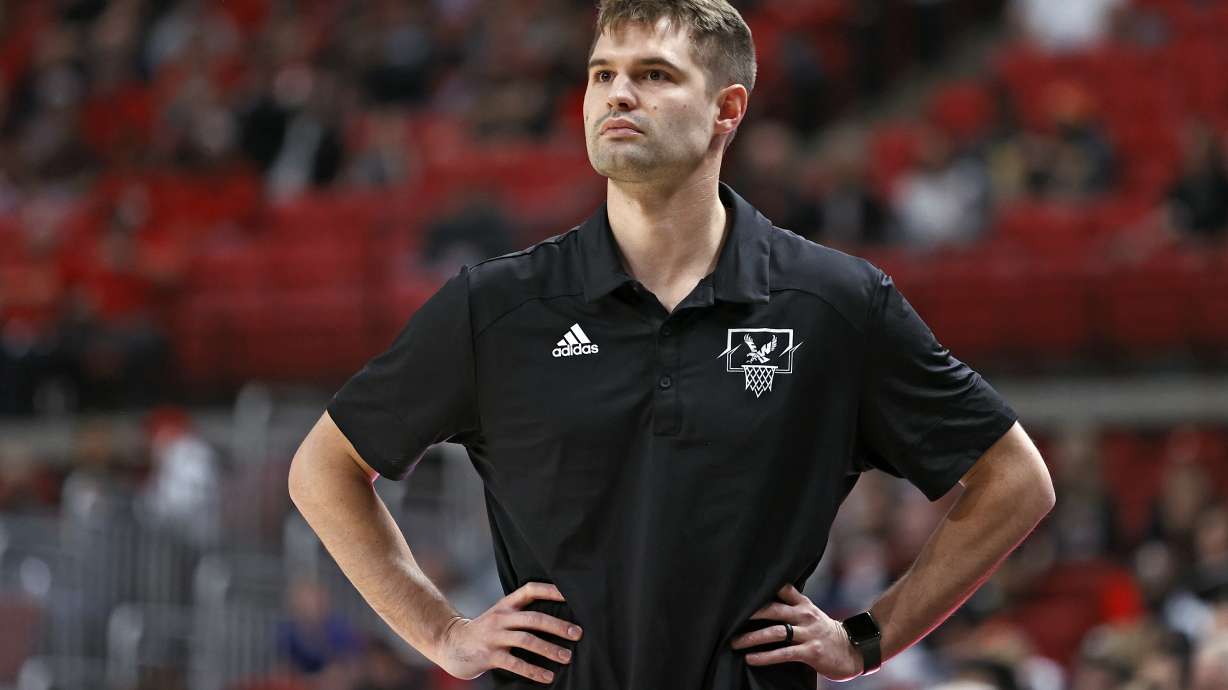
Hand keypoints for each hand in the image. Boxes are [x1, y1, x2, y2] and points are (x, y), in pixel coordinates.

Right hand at [433, 581, 582, 684]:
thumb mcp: (501, 616)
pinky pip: (515, 663)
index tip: (572, 595)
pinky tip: (547, 676)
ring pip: (526, 640)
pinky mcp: (489, 655)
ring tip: (567, 657)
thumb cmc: (486, 630)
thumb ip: (522, 614)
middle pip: (533, 618)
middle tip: (578, 633)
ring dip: (549, 649)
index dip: (551, 590)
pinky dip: (533, 670)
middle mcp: (501, 617)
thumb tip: (559, 618)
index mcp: (506, 604)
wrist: (452, 644)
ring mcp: (494, 636)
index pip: (530, 589)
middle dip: (558, 626)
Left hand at [730, 583, 862, 681]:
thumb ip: (791, 607)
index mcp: (803, 604)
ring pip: (775, 632)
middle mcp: (804, 615)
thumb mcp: (810, 614)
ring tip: (734, 643)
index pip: (782, 589)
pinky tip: (751, 659)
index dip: (763, 587)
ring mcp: (808, 633)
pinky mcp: (811, 651)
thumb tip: (763, 604)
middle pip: (773, 609)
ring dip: (752, 638)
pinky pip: (783, 653)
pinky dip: (765, 656)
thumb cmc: (825, 633)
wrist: (853, 651)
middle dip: (750, 614)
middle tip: (729, 619)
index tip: (741, 589)